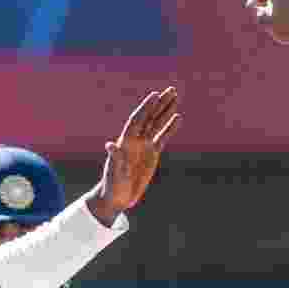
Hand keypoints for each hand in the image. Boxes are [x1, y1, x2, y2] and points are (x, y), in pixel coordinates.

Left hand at [86, 87, 180, 222]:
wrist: (117, 197)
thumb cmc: (112, 185)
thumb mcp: (115, 172)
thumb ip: (115, 158)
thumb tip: (110, 145)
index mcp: (125, 142)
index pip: (137, 120)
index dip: (145, 108)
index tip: (155, 95)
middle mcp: (135, 140)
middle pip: (149, 118)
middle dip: (160, 104)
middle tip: (171, 90)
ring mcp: (144, 146)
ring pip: (157, 124)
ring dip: (166, 111)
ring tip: (175, 96)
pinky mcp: (152, 154)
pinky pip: (162, 137)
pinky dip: (170, 128)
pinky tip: (178, 118)